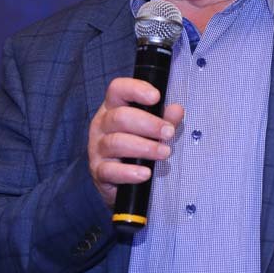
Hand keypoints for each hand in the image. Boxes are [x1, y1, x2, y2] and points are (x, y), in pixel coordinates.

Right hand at [88, 77, 183, 204]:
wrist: (123, 183)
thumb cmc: (137, 147)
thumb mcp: (152, 129)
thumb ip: (165, 119)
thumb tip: (176, 110)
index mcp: (113, 107)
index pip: (117, 89)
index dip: (136, 89)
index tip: (156, 96)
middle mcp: (101, 125)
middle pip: (120, 117)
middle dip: (148, 124)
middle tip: (169, 132)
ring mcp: (97, 148)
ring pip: (117, 143)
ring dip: (144, 147)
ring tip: (164, 153)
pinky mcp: (98, 171)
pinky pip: (111, 170)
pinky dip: (130, 172)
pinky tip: (145, 173)